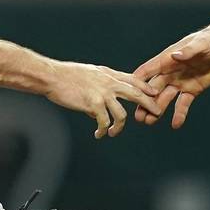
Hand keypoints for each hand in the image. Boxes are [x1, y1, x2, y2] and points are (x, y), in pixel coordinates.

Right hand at [43, 62, 160, 138]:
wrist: (53, 77)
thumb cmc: (67, 76)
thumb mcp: (90, 76)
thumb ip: (100, 89)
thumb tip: (101, 112)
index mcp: (109, 74)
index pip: (133, 80)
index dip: (146, 87)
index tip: (155, 93)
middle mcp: (109, 82)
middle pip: (136, 94)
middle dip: (149, 104)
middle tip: (157, 113)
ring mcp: (102, 93)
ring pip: (121, 114)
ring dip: (119, 127)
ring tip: (112, 133)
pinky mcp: (93, 104)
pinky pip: (104, 121)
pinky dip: (102, 130)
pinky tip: (99, 134)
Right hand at [132, 24, 209, 128]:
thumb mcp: (201, 43)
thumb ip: (188, 51)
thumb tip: (175, 55)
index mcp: (169, 59)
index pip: (149, 70)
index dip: (138, 80)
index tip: (127, 90)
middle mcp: (171, 72)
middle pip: (153, 88)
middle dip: (144, 101)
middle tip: (137, 116)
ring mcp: (181, 82)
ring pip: (165, 98)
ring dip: (157, 110)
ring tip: (148, 122)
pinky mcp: (193, 90)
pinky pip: (183, 104)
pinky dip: (179, 114)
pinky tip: (175, 124)